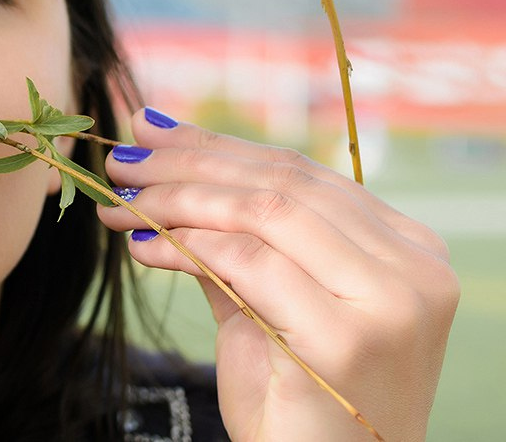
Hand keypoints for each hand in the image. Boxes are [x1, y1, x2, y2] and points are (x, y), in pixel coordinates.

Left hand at [97, 109, 458, 441]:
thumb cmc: (297, 403)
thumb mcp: (266, 305)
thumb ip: (231, 239)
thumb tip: (163, 162)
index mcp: (407, 249)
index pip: (301, 173)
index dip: (218, 146)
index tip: (150, 131)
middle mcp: (414, 269)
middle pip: (281, 184)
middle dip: (188, 164)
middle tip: (123, 159)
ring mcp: (389, 302)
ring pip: (263, 212)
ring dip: (177, 200)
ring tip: (120, 201)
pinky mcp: (347, 337)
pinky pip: (247, 263)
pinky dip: (183, 245)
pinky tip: (141, 246)